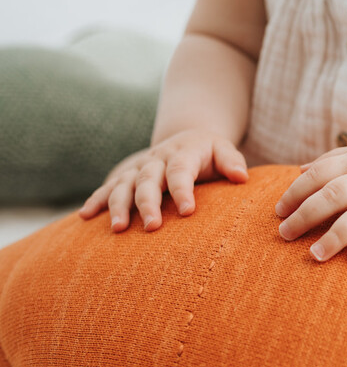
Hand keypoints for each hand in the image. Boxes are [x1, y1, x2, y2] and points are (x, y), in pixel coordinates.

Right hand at [79, 129, 247, 231]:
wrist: (185, 137)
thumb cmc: (209, 152)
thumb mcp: (224, 150)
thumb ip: (232, 162)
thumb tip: (241, 177)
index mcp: (182, 153)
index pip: (180, 172)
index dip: (183, 191)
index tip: (188, 212)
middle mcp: (156, 159)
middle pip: (148, 180)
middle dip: (148, 203)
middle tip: (152, 227)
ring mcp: (138, 168)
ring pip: (123, 186)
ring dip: (118, 206)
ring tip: (118, 229)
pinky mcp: (125, 176)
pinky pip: (107, 188)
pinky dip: (95, 201)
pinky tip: (85, 217)